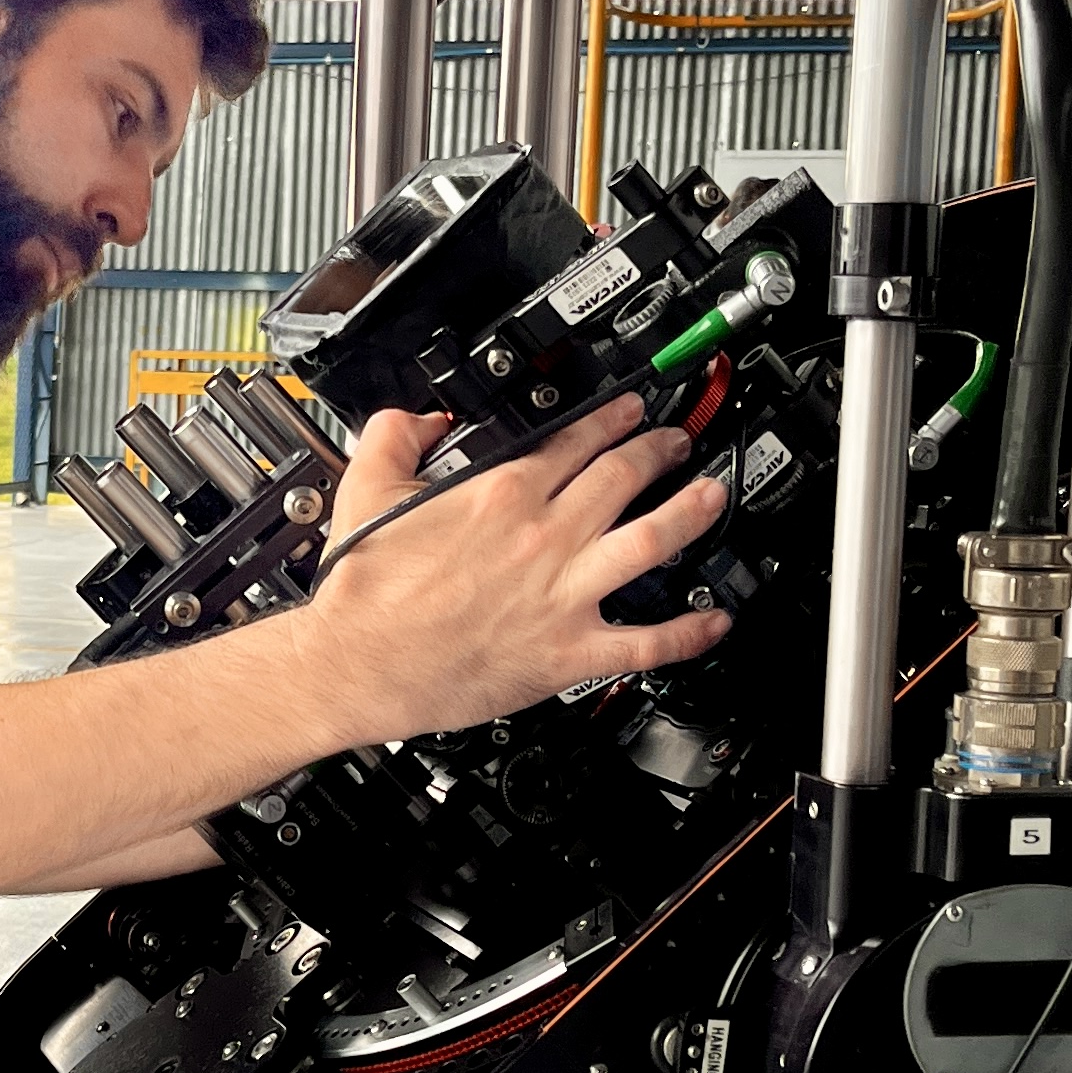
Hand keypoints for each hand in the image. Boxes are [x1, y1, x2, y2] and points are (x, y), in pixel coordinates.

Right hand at [299, 393, 729, 745]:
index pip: (575, 439)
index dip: (611, 417)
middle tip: (677, 441)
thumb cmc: (364, 592)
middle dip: (661, 450)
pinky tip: (714, 619)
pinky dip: (689, 631)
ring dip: (693, 513)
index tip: (629, 408)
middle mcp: (543, 536)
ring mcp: (564, 594)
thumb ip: (395, 436)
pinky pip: (647, 642)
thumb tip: (419, 418)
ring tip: (714, 496)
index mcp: (501, 492)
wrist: (356, 663)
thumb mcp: (366, 487)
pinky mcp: (569, 651)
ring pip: (653, 541)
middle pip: (624, 476)